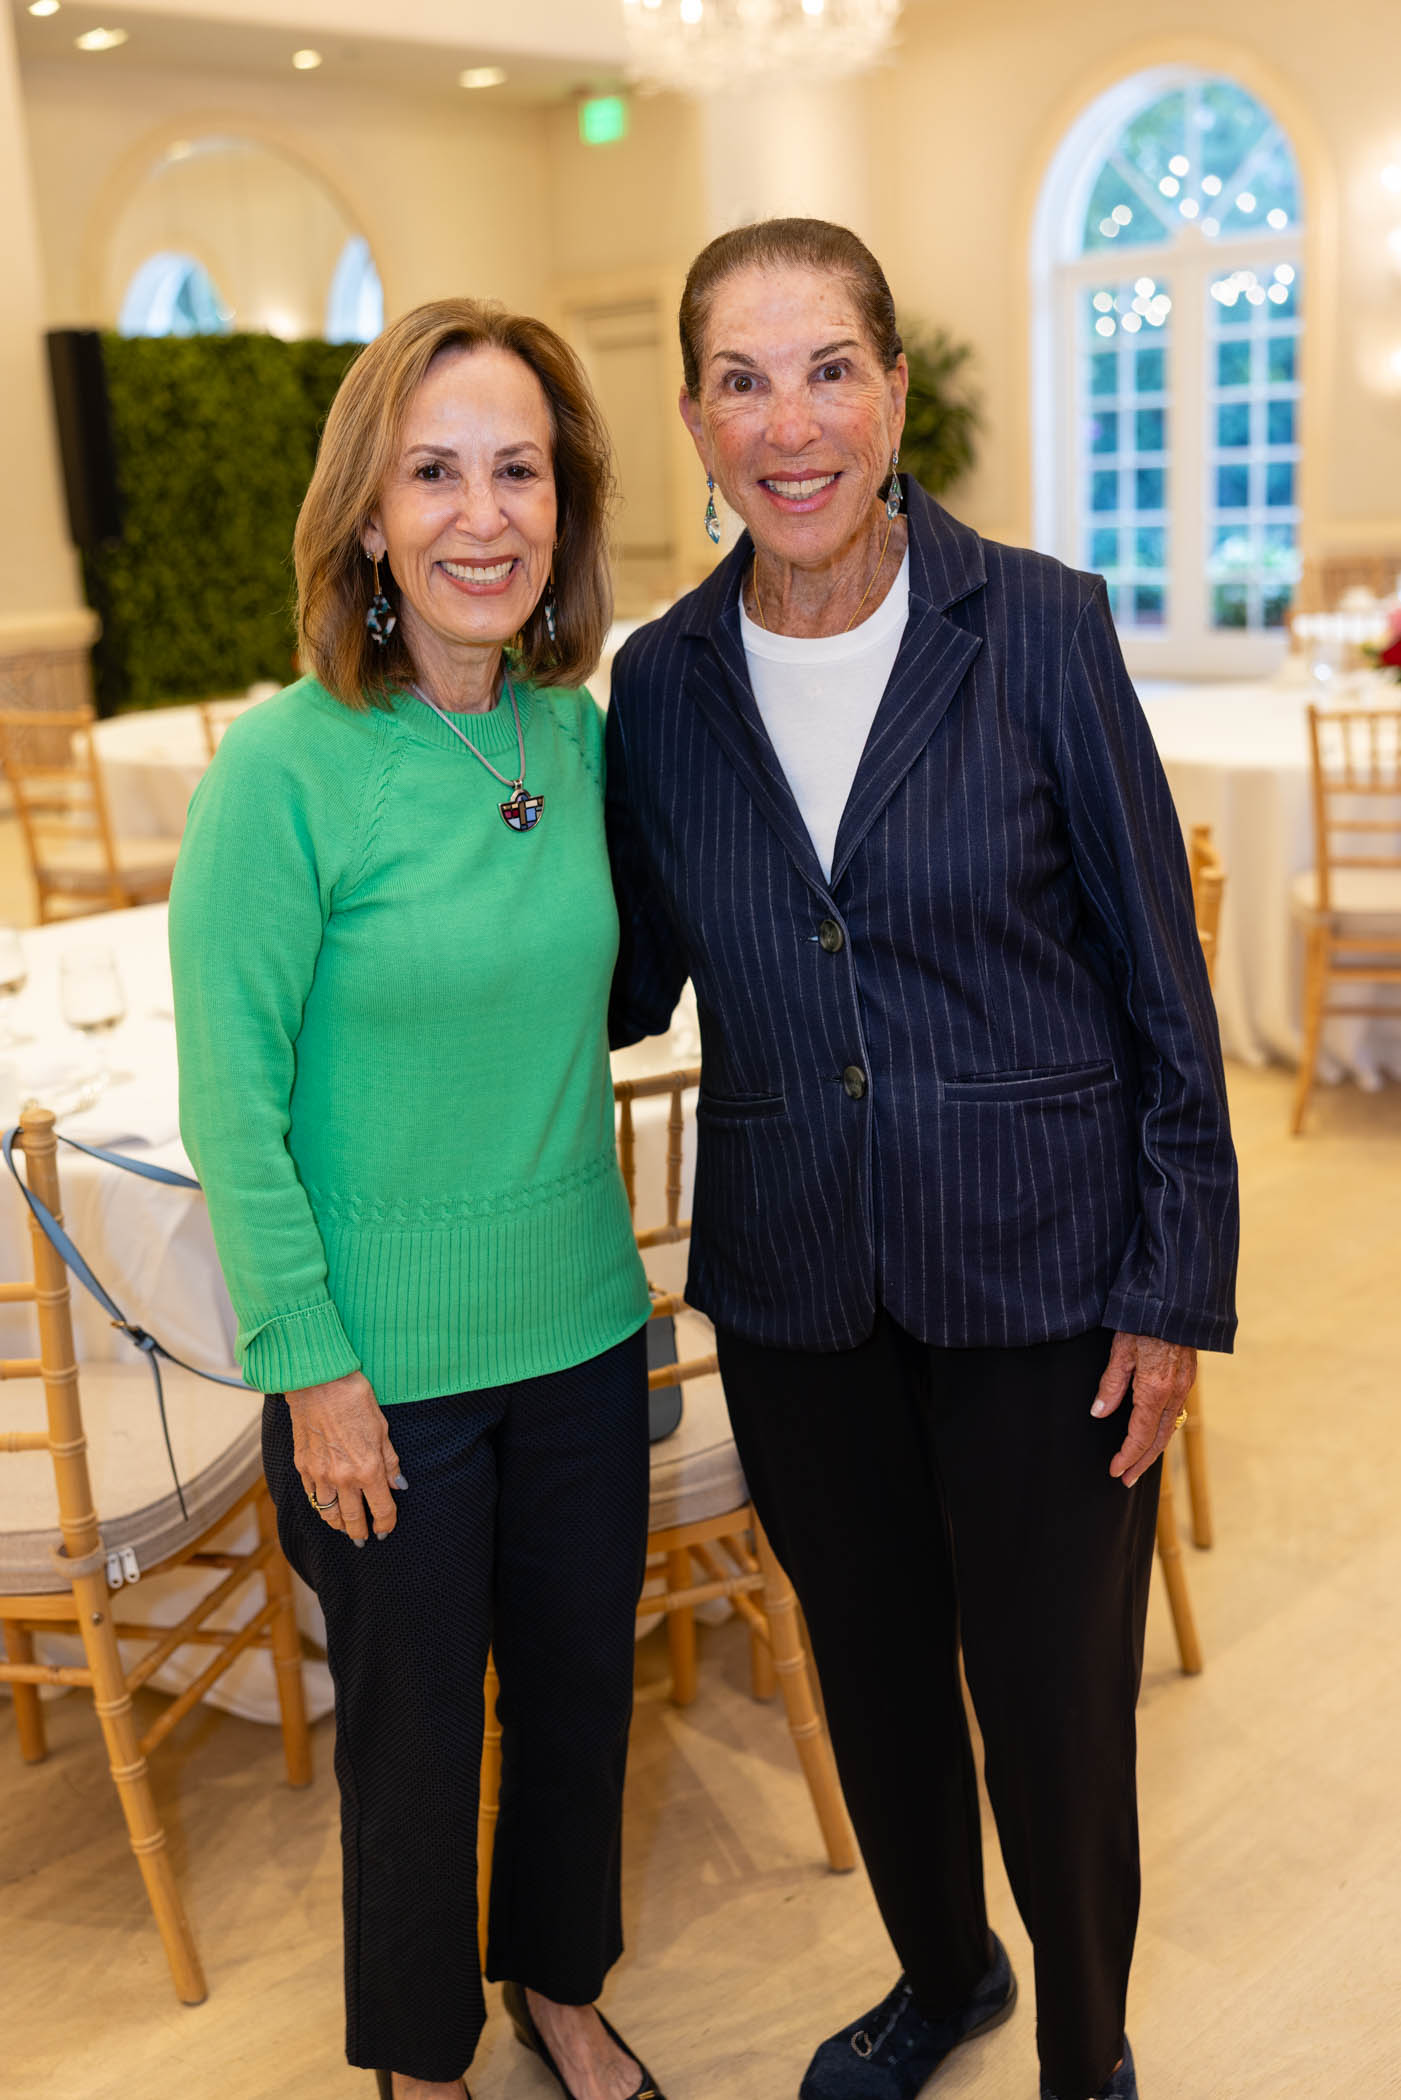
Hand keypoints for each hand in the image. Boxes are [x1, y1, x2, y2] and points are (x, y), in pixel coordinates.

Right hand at [285, 1370, 404, 1542]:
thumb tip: (398, 1485)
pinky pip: (312, 1497)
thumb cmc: (354, 1398)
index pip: (382, 1509)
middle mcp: (343, 1478)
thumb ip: (390, 1461)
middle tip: (364, 1538)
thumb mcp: (382, 1428)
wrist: (318, 1382)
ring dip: (339, 1525)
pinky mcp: (302, 1467)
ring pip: (329, 1514)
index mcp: (368, 1469)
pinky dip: (321, 1507)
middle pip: (353, 1519)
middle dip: (361, 1532)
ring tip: (345, 1529)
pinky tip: (326, 1508)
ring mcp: (320, 1474)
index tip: (386, 1528)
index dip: (386, 1523)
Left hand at [1090, 1331, 1196, 1488]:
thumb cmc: (1143, 1320)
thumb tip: (1099, 1413)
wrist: (1176, 1300)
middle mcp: (1174, 1393)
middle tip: (1125, 1479)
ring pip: (1169, 1428)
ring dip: (1153, 1450)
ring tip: (1137, 1464)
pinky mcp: (1188, 1379)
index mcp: (1154, 1389)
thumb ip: (1111, 1384)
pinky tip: (1153, 1434)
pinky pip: (1175, 1414)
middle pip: (1158, 1439)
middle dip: (1141, 1463)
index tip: (1114, 1471)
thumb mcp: (1120, 1350)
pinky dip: (1162, 1431)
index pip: (1140, 1435)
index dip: (1127, 1456)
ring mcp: (1184, 1387)